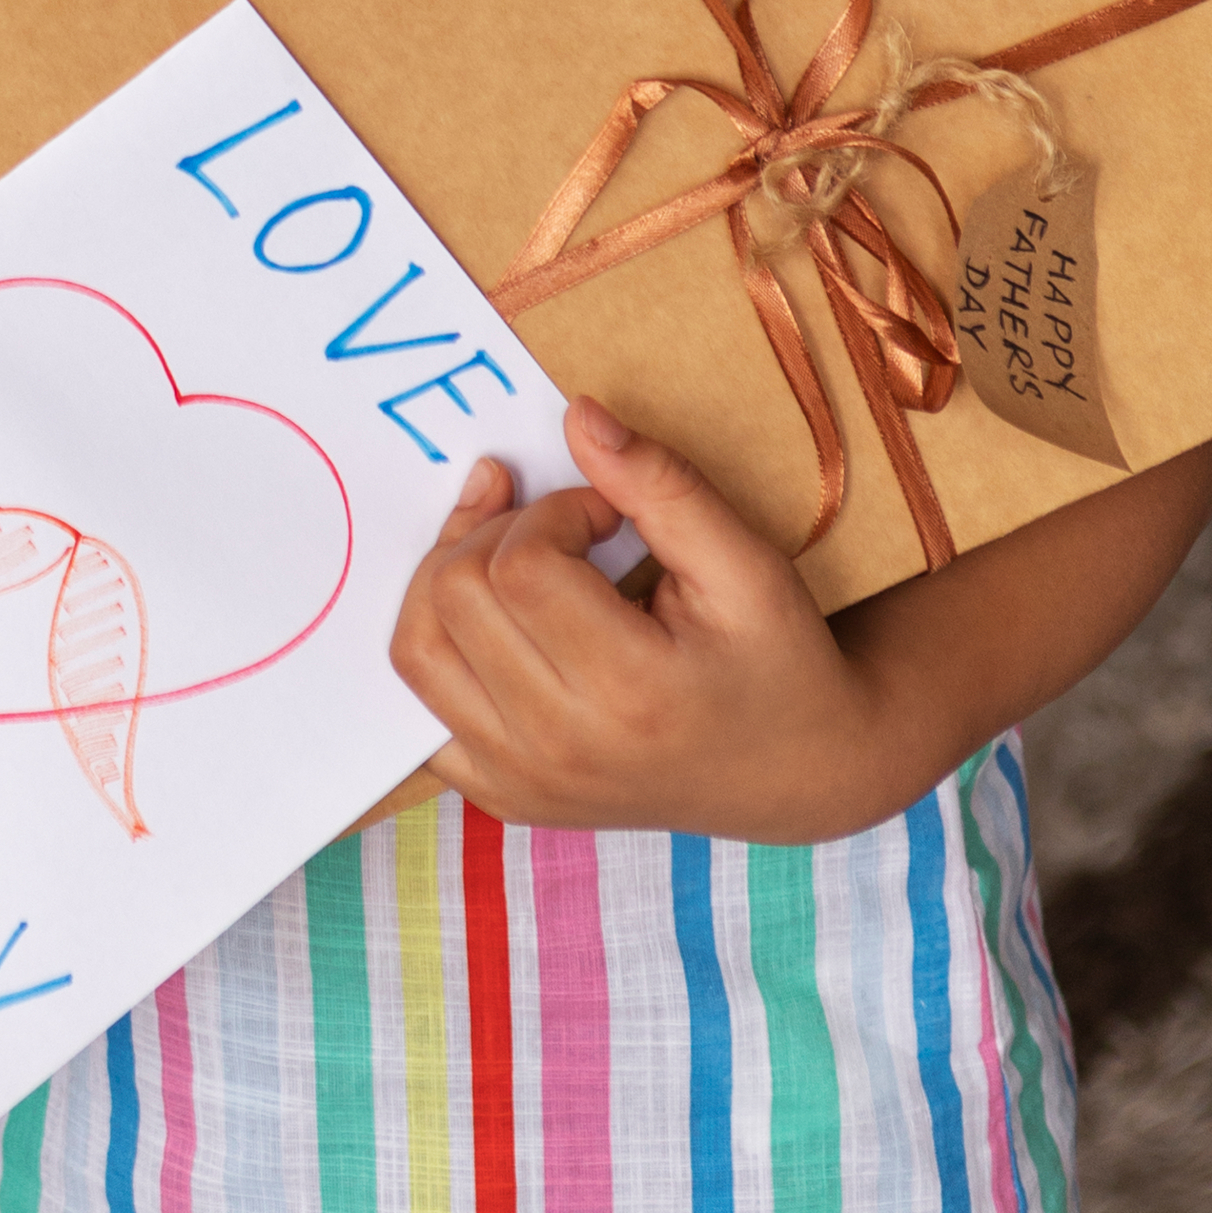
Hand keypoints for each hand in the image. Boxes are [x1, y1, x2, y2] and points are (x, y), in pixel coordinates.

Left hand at [390, 400, 903, 843]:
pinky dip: (439, 651)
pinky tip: (491, 624)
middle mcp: (560, 747)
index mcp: (630, 692)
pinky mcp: (502, 796)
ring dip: (451, 580)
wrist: (795, 773)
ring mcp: (521, 781)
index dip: (554, 511)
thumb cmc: (776, 661)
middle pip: (455, 597)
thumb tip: (578, 416)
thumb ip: (662, 484)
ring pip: (416, 647)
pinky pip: (417, 709)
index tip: (604, 513)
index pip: (522, 566)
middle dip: (502, 534)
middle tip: (567, 533)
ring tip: (514, 559)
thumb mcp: (747, 564)